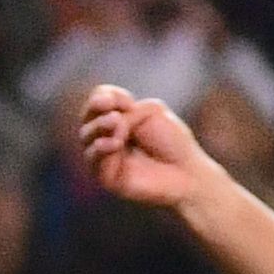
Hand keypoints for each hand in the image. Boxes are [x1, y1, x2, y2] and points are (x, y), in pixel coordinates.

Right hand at [77, 87, 216, 210]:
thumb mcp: (151, 112)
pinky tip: (114, 143)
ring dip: (99, 127)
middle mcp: (105, 136)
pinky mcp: (106, 177)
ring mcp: (104, 156)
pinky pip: (94, 160)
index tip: (117, 98)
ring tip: (116, 122)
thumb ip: (127, 108)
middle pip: (88, 118)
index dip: (103, 96)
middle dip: (96, 110)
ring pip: (86, 138)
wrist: (187, 172)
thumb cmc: (172, 141)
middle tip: (114, 111)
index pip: (98, 102)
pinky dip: (101, 148)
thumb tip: (110, 117)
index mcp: (117, 118)